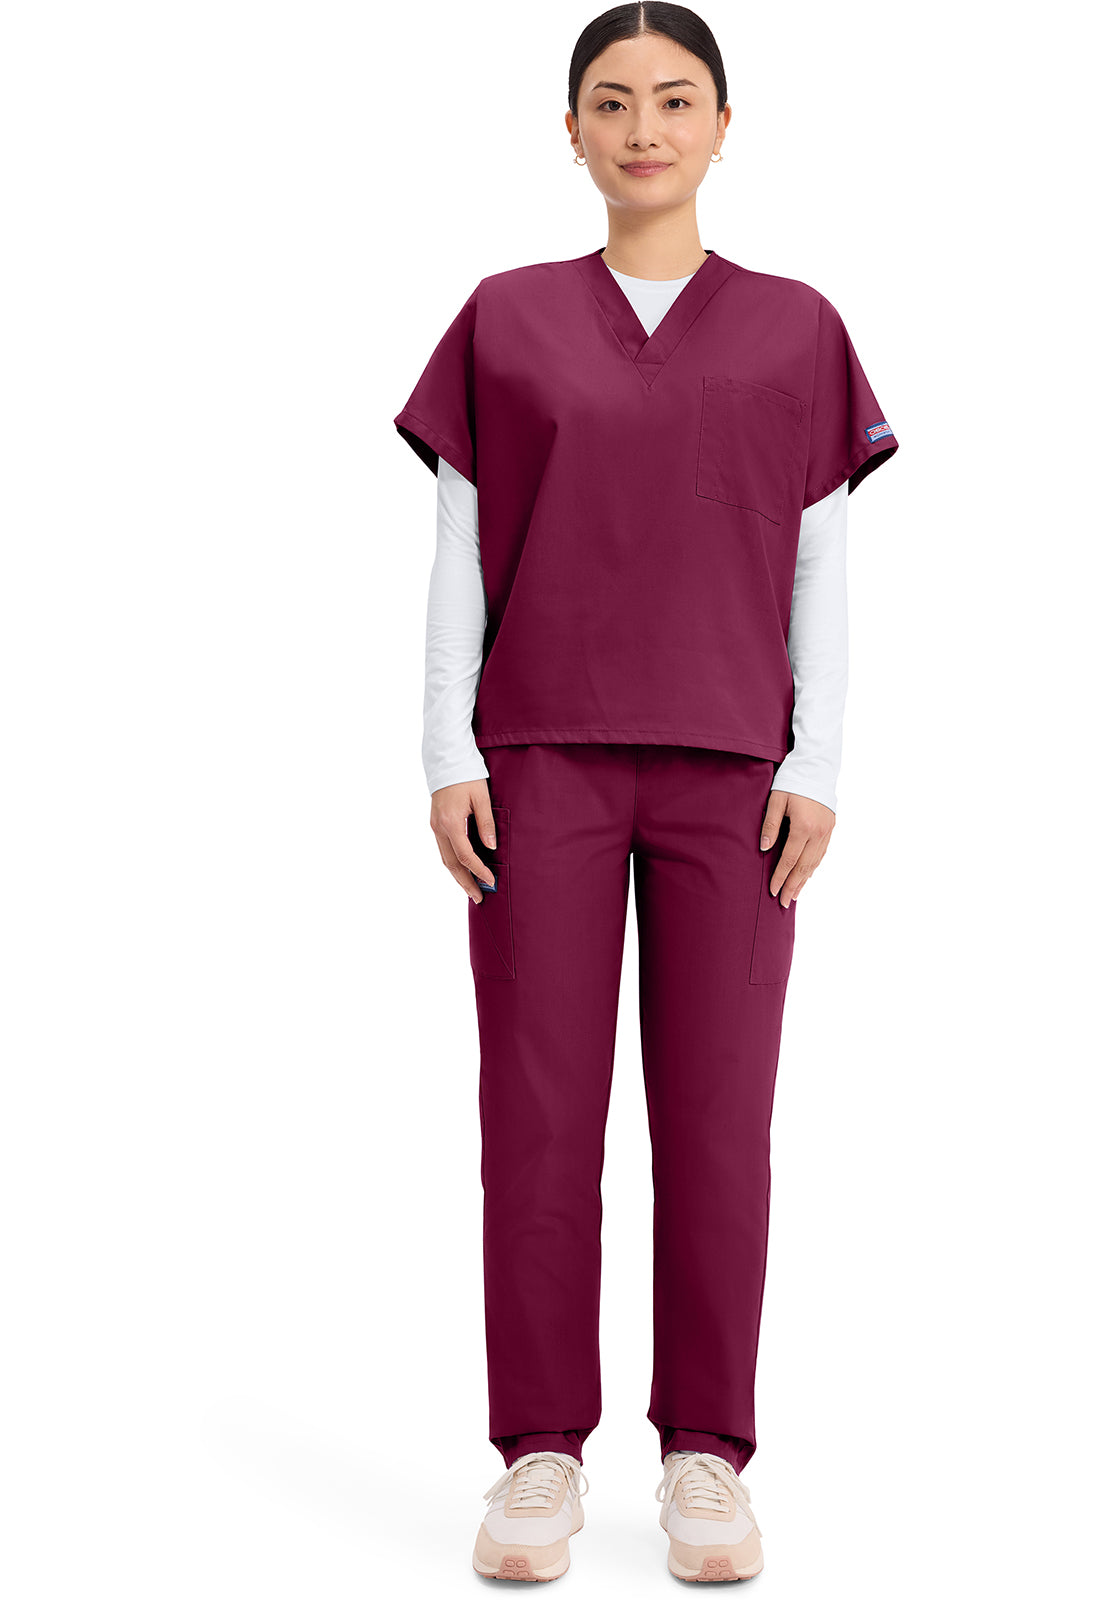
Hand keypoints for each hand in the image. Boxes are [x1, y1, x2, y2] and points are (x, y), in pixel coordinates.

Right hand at [430, 778, 497, 902]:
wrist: (447, 760)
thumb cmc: (467, 776)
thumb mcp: (482, 797)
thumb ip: (486, 823)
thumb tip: (491, 847)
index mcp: (451, 822)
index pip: (465, 856)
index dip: (478, 871)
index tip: (491, 882)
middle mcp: (439, 828)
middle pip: (451, 864)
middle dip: (465, 883)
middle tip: (479, 898)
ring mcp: (435, 826)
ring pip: (445, 858)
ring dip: (457, 876)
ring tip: (471, 890)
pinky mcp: (435, 823)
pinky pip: (443, 849)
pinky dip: (453, 863)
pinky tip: (462, 870)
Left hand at [759, 790, 834, 907]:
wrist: (817, 767)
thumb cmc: (792, 781)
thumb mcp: (776, 800)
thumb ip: (770, 825)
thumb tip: (764, 849)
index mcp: (803, 827)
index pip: (789, 860)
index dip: (780, 877)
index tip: (773, 891)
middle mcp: (818, 833)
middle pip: (804, 867)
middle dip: (793, 886)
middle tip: (784, 902)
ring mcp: (827, 831)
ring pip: (815, 862)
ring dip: (804, 880)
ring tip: (795, 894)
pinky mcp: (831, 828)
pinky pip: (822, 853)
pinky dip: (813, 867)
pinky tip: (807, 875)